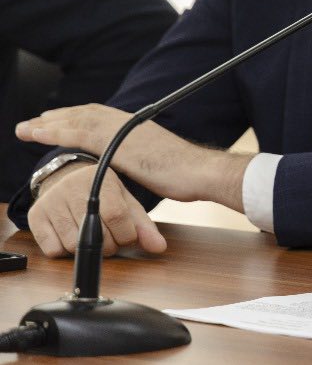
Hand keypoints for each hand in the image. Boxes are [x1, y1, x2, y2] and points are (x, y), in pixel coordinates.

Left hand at [16, 104, 249, 208]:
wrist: (202, 172)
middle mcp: (129, 122)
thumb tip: (137, 164)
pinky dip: (56, 132)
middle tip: (34, 122)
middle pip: (86, 114)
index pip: (101, 116)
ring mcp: (123, 131)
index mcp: (138, 126)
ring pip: (78, 121)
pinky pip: (79, 134)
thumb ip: (143, 158)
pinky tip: (40, 133)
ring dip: (49, 123)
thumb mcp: (160, 161)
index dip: (77, 116)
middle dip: (59, 117)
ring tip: (27, 127)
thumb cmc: (188, 173)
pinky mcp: (118, 143)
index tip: (57, 119)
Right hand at [28, 163, 166, 257]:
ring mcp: (51, 201)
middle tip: (110, 238)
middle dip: (108, 245)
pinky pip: (52, 249)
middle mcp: (72, 188)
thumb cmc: (103, 193)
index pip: (116, 216)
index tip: (127, 237)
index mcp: (100, 180)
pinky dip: (65, 251)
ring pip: (73, 245)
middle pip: (94, 234)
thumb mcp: (126, 201)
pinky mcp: (35, 216)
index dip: (125, 235)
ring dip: (87, 250)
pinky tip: (72, 236)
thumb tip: (159, 248)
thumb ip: (143, 225)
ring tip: (92, 236)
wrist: (68, 177)